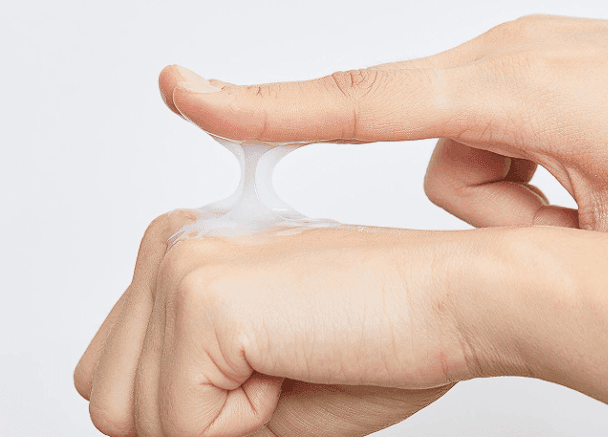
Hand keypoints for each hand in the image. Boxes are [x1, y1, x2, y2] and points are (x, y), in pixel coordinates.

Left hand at [74, 211, 462, 436]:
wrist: (448, 297)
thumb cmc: (372, 330)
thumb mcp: (249, 371)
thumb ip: (177, 383)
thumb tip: (132, 420)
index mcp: (184, 249)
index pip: (112, 365)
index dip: (179, 402)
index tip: (251, 377)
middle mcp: (173, 242)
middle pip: (105, 392)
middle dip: (184, 413)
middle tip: (270, 370)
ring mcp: (181, 263)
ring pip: (126, 414)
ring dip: (212, 418)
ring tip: (283, 359)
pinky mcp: (203, 297)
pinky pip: (178, 422)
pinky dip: (244, 423)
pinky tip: (293, 361)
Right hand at [159, 14, 607, 232]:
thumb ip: (517, 254)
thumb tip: (450, 236)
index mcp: (533, 85)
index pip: (361, 100)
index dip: (262, 107)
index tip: (187, 93)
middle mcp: (525, 59)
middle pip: (423, 144)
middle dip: (482, 216)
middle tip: (567, 237)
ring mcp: (537, 67)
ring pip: (464, 157)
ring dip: (516, 210)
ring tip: (598, 223)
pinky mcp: (547, 81)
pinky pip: (495, 143)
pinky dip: (532, 189)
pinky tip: (599, 201)